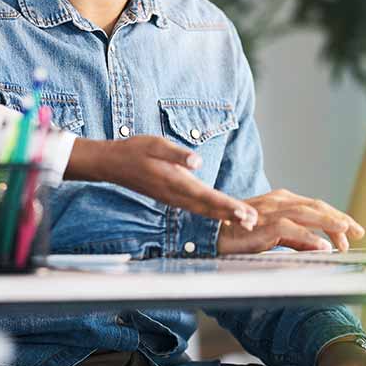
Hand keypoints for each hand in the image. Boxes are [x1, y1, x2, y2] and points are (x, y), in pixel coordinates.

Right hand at [67, 136, 257, 228]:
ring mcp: (172, 198)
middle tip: (253, 222)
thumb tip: (197, 162)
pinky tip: (222, 215)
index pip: (206, 196)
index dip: (226, 205)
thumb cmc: (134, 150)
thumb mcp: (155, 144)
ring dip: (224, 216)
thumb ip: (176, 153)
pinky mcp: (171, 197)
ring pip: (203, 210)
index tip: (244, 212)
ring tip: (245, 221)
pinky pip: (195, 208)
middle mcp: (175, 194)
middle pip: (208, 208)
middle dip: (231, 215)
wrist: (112, 164)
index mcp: (174, 181)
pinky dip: (212, 213)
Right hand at [217, 189, 364, 253]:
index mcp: (282, 201)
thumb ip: (296, 238)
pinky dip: (309, 238)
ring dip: (330, 223)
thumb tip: (320, 245)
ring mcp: (272, 212)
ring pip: (308, 213)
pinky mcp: (264, 225)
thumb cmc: (239, 233)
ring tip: (347, 233)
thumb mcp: (273, 234)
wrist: (211, 233)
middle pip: (317, 206)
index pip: (316, 206)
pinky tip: (323, 246)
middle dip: (340, 218)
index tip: (350, 230)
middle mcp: (279, 201)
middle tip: (358, 231)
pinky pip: (291, 230)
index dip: (335, 217)